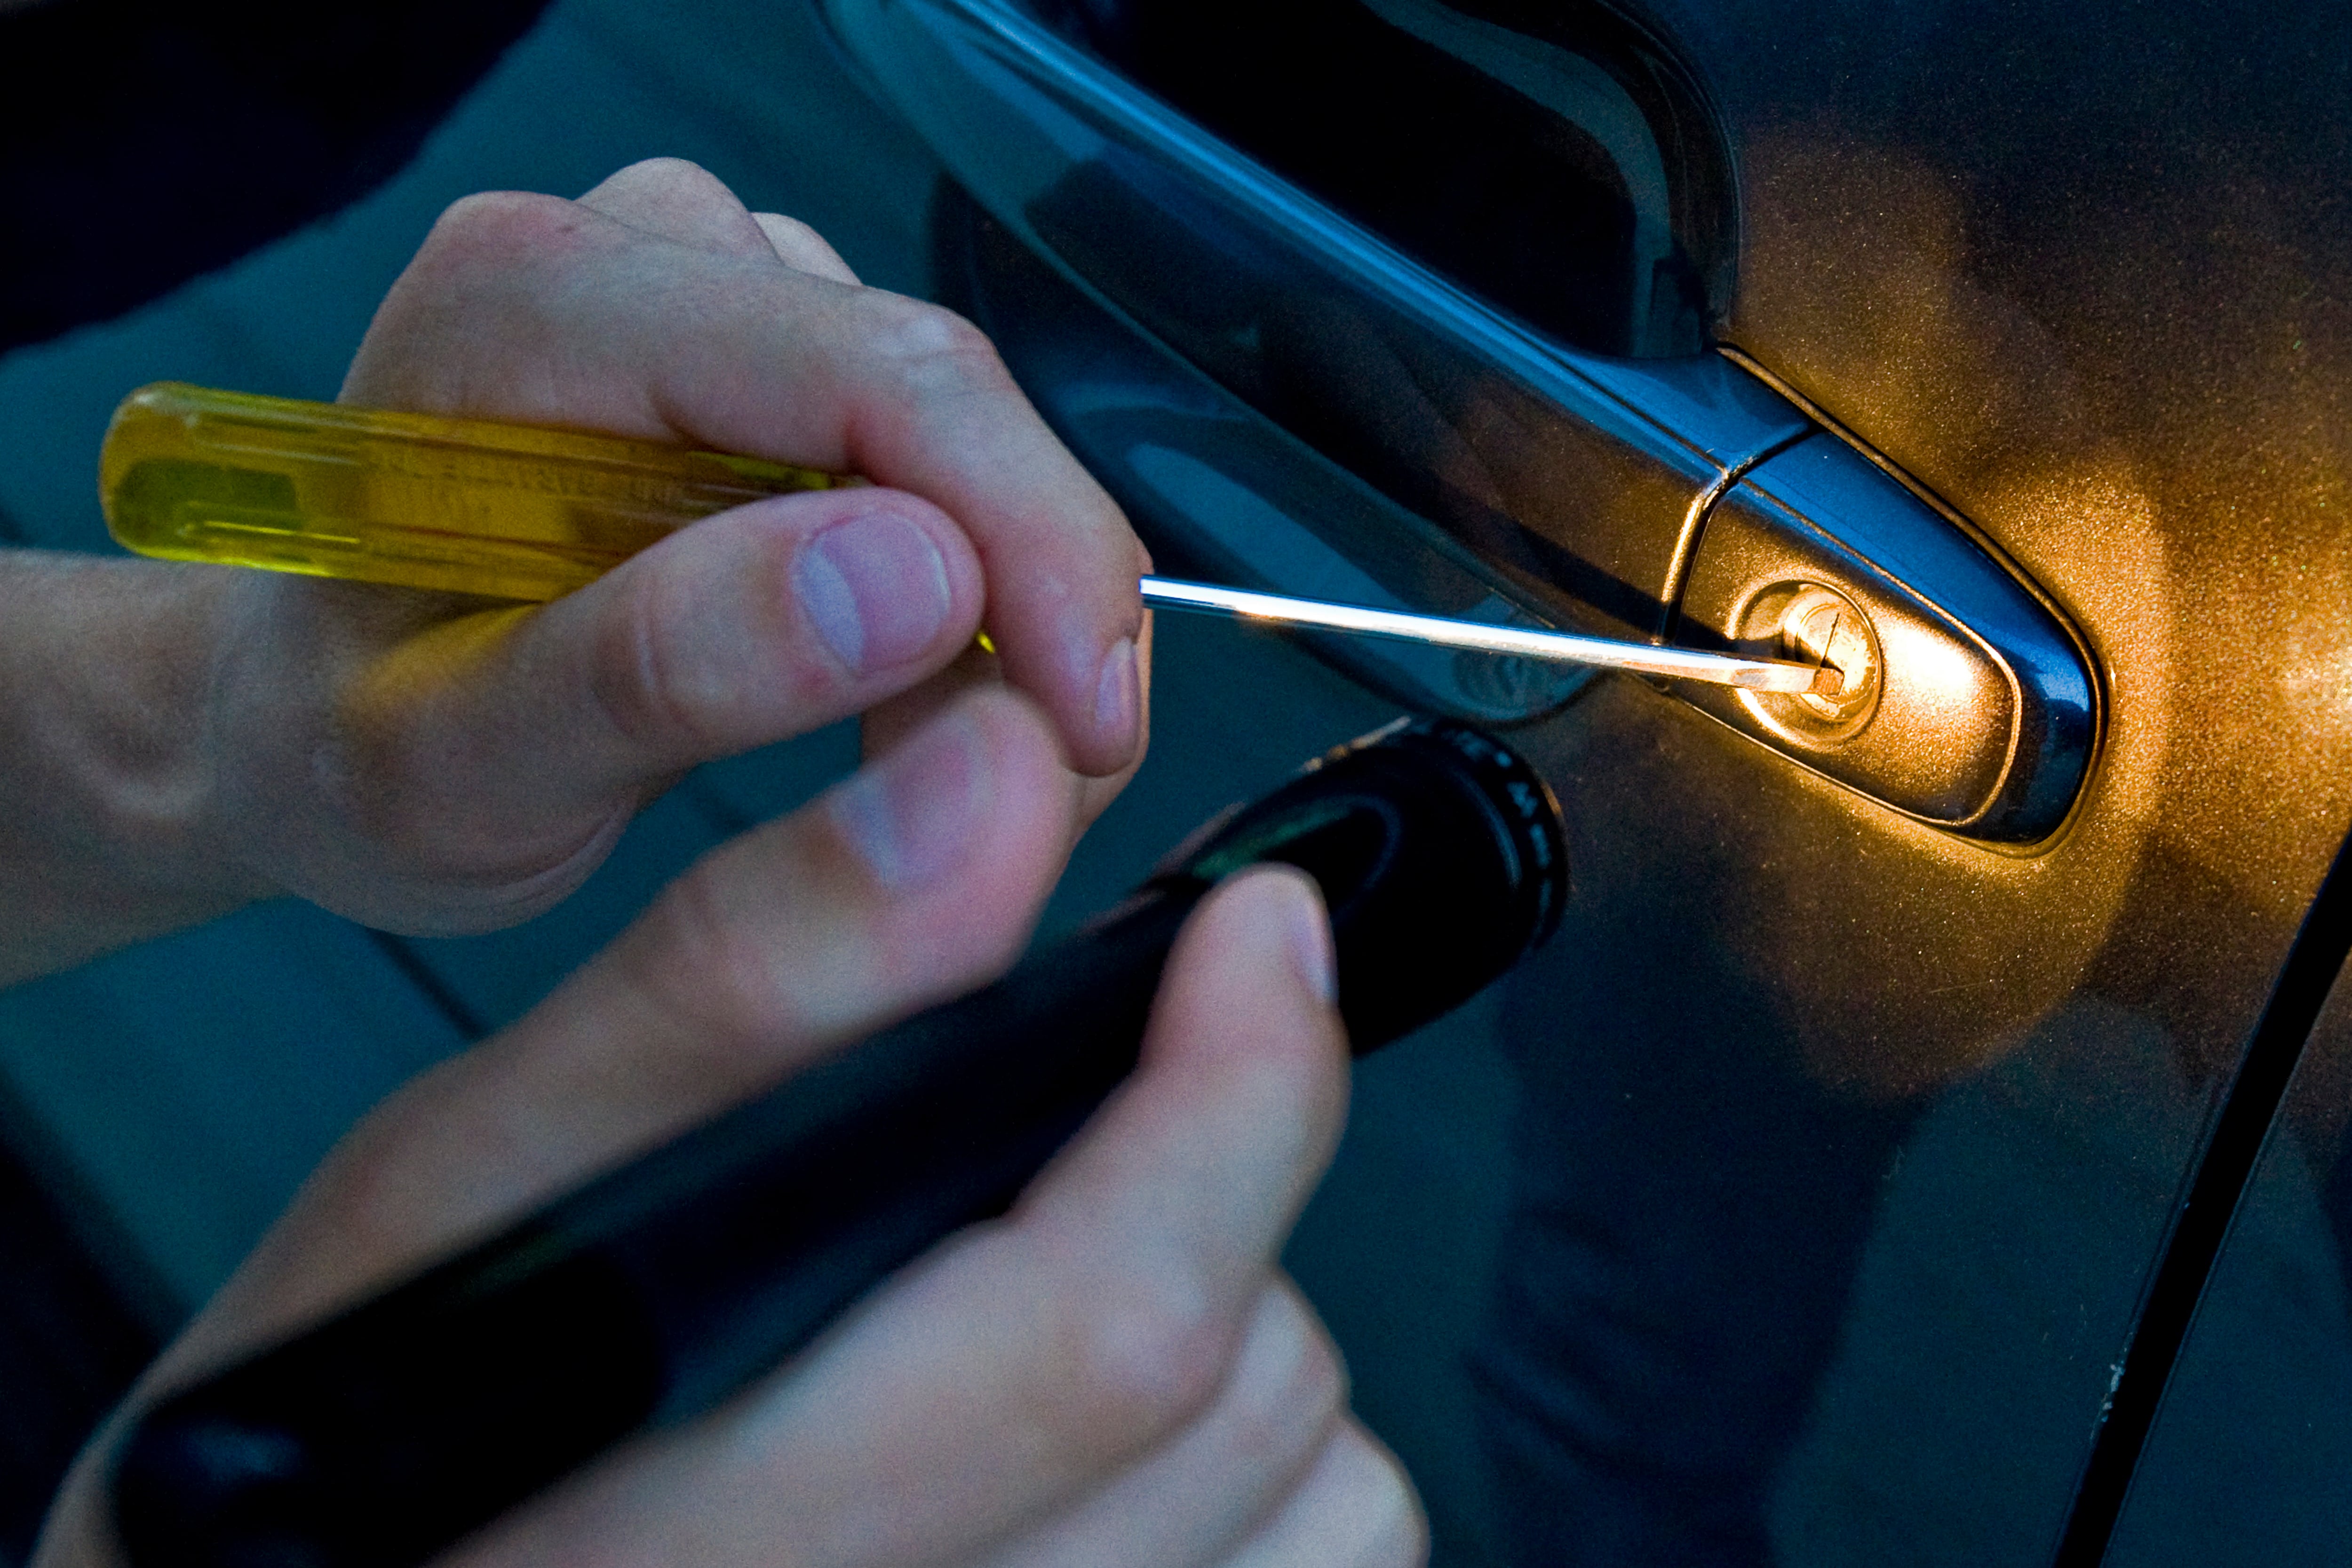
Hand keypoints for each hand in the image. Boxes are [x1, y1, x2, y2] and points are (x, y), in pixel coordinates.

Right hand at [35, 688, 1423, 1567]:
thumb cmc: (335, 1456)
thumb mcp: (455, 1192)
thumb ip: (732, 996)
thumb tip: (989, 796)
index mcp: (701, 1542)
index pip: (1112, 1324)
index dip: (1239, 1092)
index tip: (1257, 931)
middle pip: (1244, 1398)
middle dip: (1220, 1183)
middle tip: (1109, 1099)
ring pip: (1313, 1502)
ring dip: (1244, 1338)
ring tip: (1054, 1284)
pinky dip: (1259, 1476)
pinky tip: (1093, 1432)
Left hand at [203, 157, 1146, 934]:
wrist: (300, 728)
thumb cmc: (346, 749)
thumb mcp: (460, 769)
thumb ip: (657, 669)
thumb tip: (918, 575)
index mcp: (530, 310)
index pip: (870, 377)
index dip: (1026, 543)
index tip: (1088, 726)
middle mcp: (634, 253)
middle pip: (939, 393)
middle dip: (1036, 594)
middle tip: (1049, 780)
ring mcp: (714, 295)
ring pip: (961, 437)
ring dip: (1001, 609)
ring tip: (925, 758)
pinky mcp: (769, 365)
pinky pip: (942, 467)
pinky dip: (970, 597)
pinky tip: (912, 691)